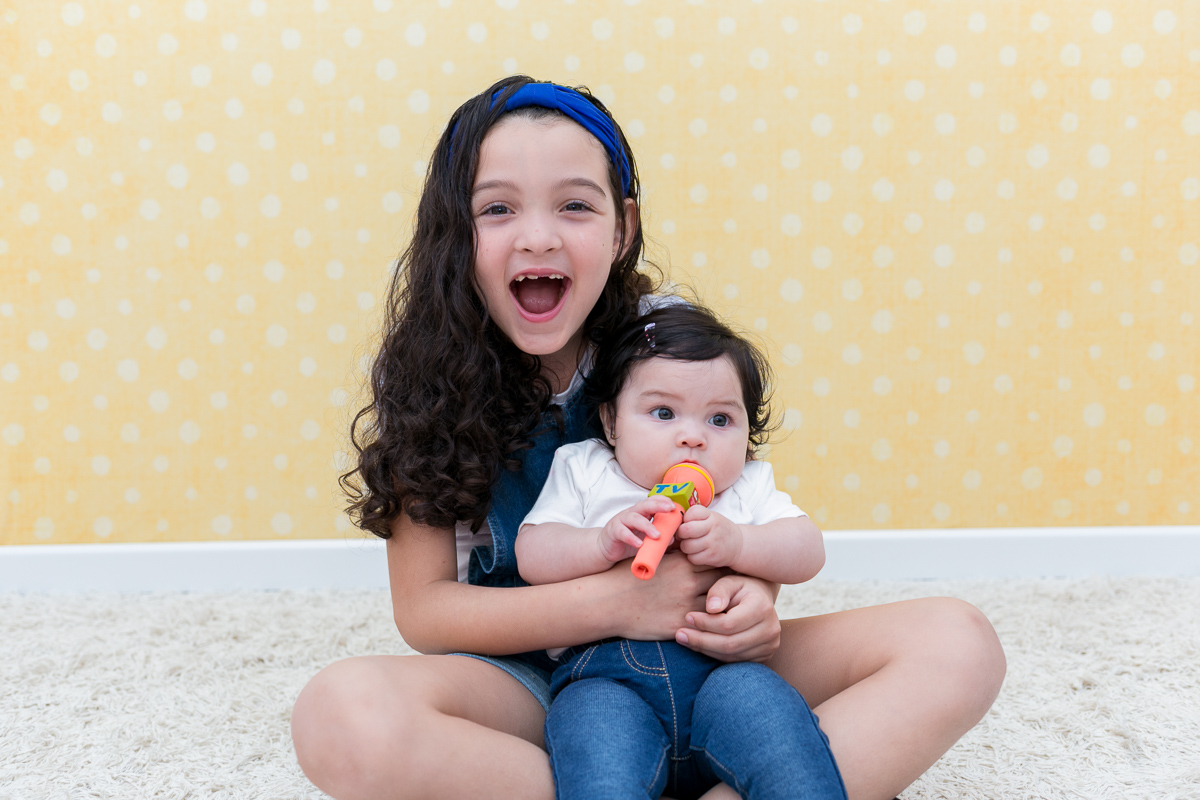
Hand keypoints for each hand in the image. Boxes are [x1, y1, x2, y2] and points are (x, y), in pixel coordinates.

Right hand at [598, 496, 678, 562]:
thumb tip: (673, 538)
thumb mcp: (645, 537)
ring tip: (657, 535)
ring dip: (647, 526)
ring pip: (634, 518)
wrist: (606, 547)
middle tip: (670, 509)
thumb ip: (658, 536)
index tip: (674, 505)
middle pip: (644, 505)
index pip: (652, 501)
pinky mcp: (613, 531)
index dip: (662, 501)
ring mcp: (621, 521)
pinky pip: (622, 533)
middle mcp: (631, 513)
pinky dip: (631, 538)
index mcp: (641, 512)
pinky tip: (639, 544)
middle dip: (658, 505)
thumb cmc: (628, 539)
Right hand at [604, 552, 722, 640]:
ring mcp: (685, 606)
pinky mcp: (679, 626)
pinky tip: (710, 626)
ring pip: (718, 607)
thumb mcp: (654, 560)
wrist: (607, 602)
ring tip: (726, 609)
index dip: (722, 567)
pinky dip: (710, 626)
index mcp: (683, 564)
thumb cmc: (628, 578)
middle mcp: (688, 584)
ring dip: (722, 607)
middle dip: (728, 586)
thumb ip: (677, 557)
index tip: (725, 572)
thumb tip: (694, 551)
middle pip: (723, 583)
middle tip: (733, 591)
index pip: (716, 562)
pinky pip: (704, 627)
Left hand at [674, 574, 781, 662]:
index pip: (729, 624)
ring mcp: (770, 645)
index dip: (705, 623)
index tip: (687, 617)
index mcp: (763, 607)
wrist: (759, 598)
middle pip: (730, 644)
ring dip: (705, 650)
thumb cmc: (739, 587)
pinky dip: (714, 654)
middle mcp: (771, 629)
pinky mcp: (764, 656)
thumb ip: (719, 591)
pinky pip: (734, 661)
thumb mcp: (728, 581)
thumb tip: (711, 608)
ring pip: (731, 655)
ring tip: (685, 639)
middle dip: (701, 641)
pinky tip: (699, 645)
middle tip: (679, 634)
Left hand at [675, 505, 742, 568]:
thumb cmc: (717, 530)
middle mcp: (713, 527)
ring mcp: (713, 542)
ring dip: (685, 547)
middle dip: (680, 534)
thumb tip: (671, 524)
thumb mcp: (709, 517)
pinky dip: (692, 557)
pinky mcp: (713, 557)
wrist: (737, 545)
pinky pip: (692, 558)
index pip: (691, 513)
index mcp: (710, 515)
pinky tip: (697, 553)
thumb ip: (693, 518)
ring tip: (691, 545)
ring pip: (687, 546)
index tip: (687, 523)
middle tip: (684, 536)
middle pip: (686, 530)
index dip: (684, 519)